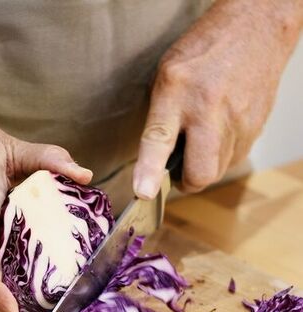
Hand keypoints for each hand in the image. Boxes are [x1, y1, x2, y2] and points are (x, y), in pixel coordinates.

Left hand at [133, 0, 302, 196]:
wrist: (255, 29)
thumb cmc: (203, 52)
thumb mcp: (166, 76)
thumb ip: (159, 117)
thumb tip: (152, 162)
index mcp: (177, 92)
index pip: (159, 139)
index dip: (150, 171)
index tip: (144, 192)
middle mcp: (209, 109)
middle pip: (200, 171)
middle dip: (186, 182)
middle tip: (176, 171)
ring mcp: (238, 120)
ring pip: (219, 170)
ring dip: (204, 168)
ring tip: (196, 145)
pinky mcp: (256, 127)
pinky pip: (235, 158)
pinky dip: (221, 157)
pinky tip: (216, 136)